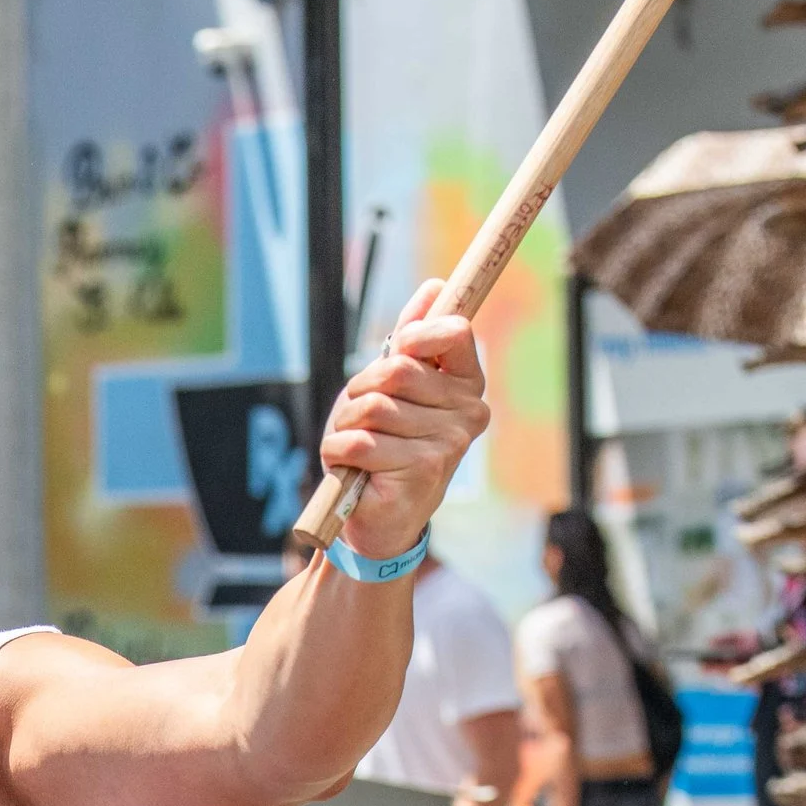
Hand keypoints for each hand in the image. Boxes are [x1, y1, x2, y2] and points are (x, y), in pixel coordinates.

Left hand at [323, 278, 488, 565]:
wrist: (380, 518)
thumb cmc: (385, 446)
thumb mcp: (393, 387)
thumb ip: (414, 340)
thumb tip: (435, 286)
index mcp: (467, 385)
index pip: (454, 331)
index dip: (416, 334)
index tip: (400, 348)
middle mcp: (468, 413)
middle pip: (397, 370)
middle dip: (361, 390)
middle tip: (361, 417)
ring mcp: (448, 444)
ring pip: (372, 407)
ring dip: (345, 425)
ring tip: (356, 446)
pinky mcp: (421, 471)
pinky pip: (359, 442)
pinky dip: (337, 451)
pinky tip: (349, 467)